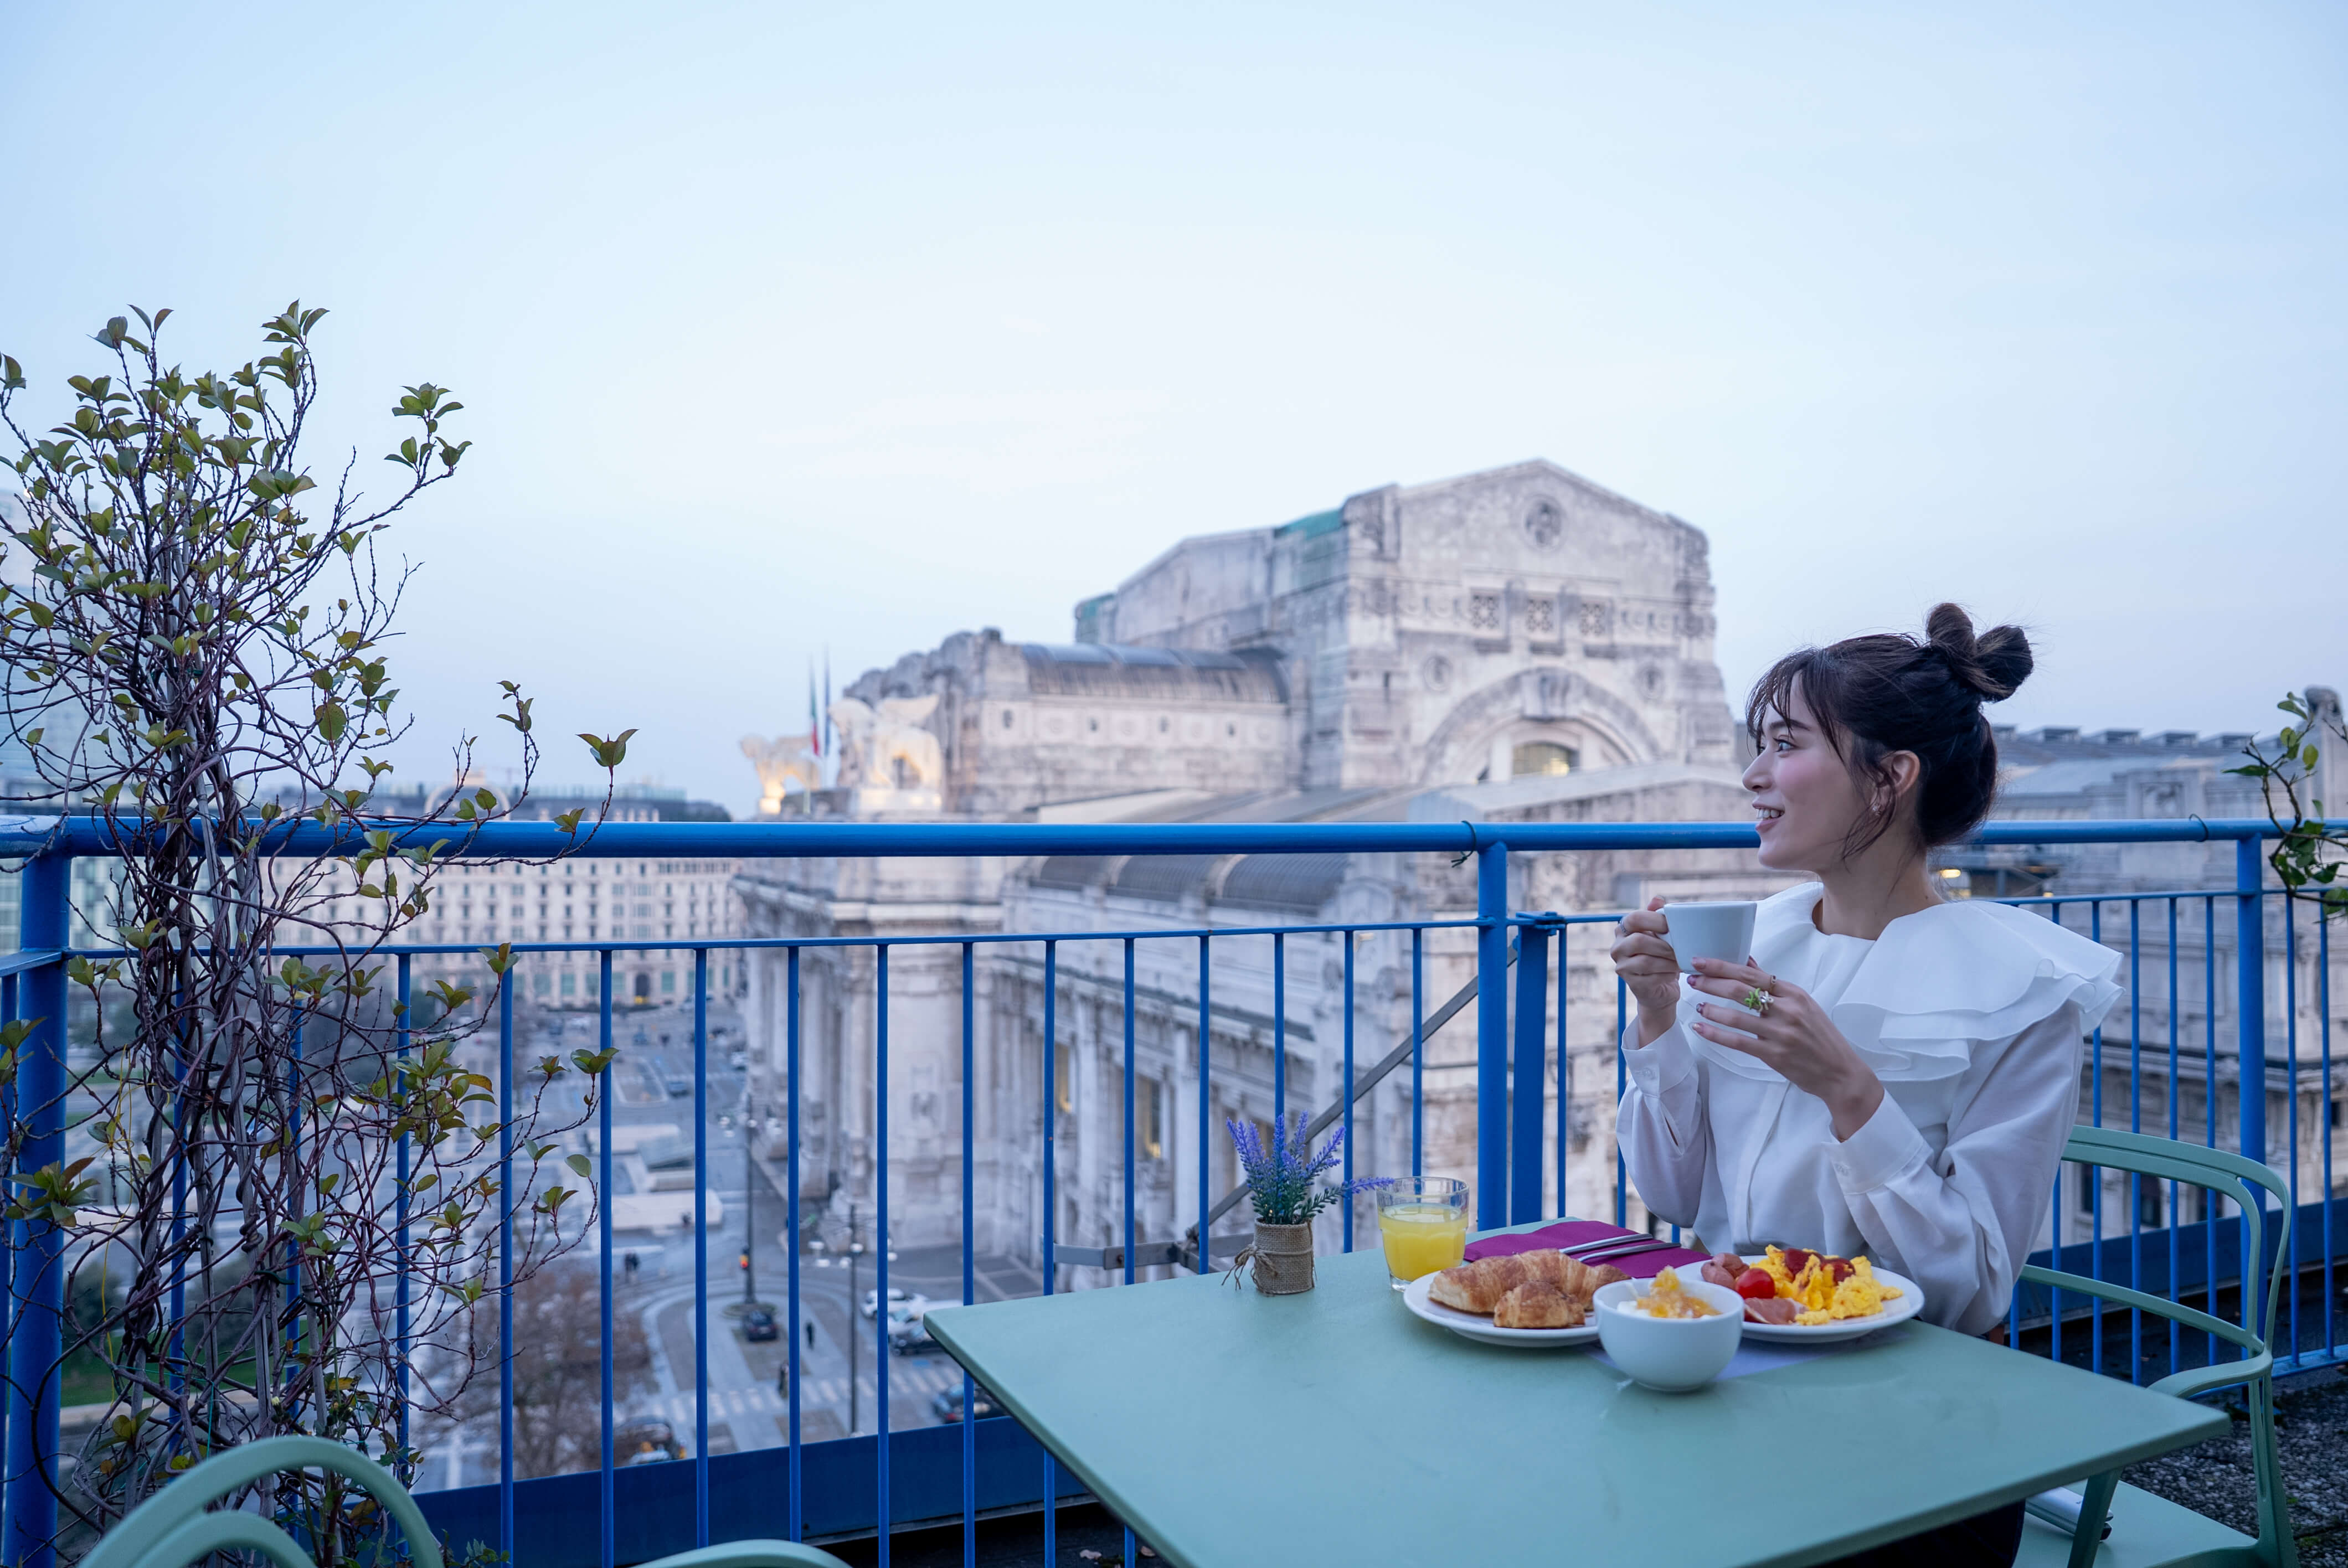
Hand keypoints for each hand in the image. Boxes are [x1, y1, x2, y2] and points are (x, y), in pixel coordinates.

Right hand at [1608, 898, 1682, 1044]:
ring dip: (1669, 961)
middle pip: (1639, 941)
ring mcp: (1622, 967)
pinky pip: (1653, 977)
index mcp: (1623, 930)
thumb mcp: (1661, 935)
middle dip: (1664, 945)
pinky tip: (1675, 973)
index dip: (1655, 920)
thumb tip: (1658, 899)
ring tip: (1680, 961)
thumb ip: (1658, 916)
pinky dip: (1668, 974)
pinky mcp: (1632, 984)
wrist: (1659, 990)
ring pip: (1647, 961)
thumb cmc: (1660, 957)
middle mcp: (1618, 947)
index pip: (1634, 918)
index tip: (1672, 926)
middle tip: (1679, 948)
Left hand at [1686, 958, 1885, 1139]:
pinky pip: (1738, 1042)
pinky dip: (1716, 1034)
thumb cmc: (1820, 1036)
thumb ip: (1773, 985)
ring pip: (1737, 1017)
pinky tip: (1700, 1028)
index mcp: (1795, 994)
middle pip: (1741, 990)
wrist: (1840, 1072)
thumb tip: (1746, 961)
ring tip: (1697, 1003)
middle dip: (1711, 983)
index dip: (1723, 966)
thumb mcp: (1803, 1004)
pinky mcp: (1775, 1055)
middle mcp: (1788, 1010)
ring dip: (1712, 1008)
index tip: (1700, 960)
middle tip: (1691, 978)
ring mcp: (1781, 1033)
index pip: (1752, 974)